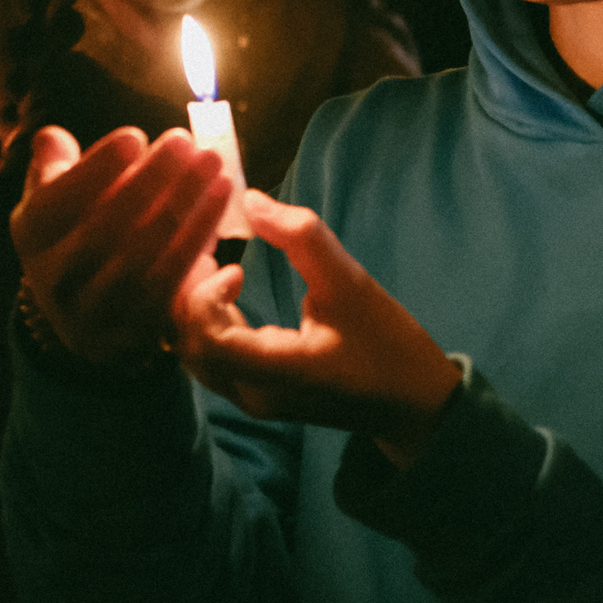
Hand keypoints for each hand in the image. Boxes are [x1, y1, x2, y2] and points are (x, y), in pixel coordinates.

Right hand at [11, 126, 235, 367]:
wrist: (84, 313)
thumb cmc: (76, 234)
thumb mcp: (53, 200)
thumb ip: (53, 168)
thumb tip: (52, 138)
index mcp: (31, 234)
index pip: (58, 199)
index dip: (96, 169)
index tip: (134, 137)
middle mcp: (54, 276)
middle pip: (106, 226)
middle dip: (151, 180)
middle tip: (186, 143)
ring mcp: (93, 309)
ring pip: (143, 255)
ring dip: (183, 207)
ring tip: (213, 168)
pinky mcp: (131, 331)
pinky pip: (170, 282)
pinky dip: (197, 241)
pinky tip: (219, 203)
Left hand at [178, 192, 462, 465]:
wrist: (413, 403)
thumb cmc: (387, 343)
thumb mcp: (350, 282)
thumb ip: (302, 237)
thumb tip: (251, 199)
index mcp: (276, 371)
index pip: (206, 337)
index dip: (205, 295)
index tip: (235, 268)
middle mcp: (253, 394)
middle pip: (189, 347)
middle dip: (191, 299)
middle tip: (210, 259)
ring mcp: (253, 402)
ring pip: (195, 358)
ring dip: (198, 313)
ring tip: (217, 274)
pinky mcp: (258, 399)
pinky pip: (213, 364)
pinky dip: (210, 328)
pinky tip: (230, 301)